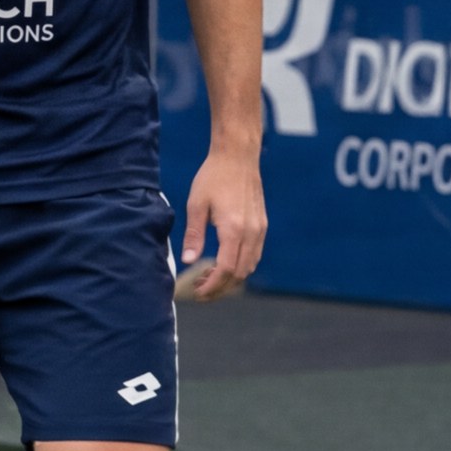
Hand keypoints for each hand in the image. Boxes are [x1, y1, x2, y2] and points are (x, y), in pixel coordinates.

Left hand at [176, 147, 266, 301]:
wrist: (238, 157)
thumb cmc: (214, 177)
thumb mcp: (196, 205)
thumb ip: (194, 235)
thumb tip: (188, 260)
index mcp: (234, 229)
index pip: (226, 269)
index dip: (212, 286)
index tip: (198, 293)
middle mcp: (252, 233)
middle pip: (240, 274)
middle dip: (220, 287)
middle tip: (199, 289)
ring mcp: (260, 230)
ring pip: (249, 266)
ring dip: (230, 278)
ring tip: (207, 277)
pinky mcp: (262, 226)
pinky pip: (254, 255)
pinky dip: (240, 266)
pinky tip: (222, 263)